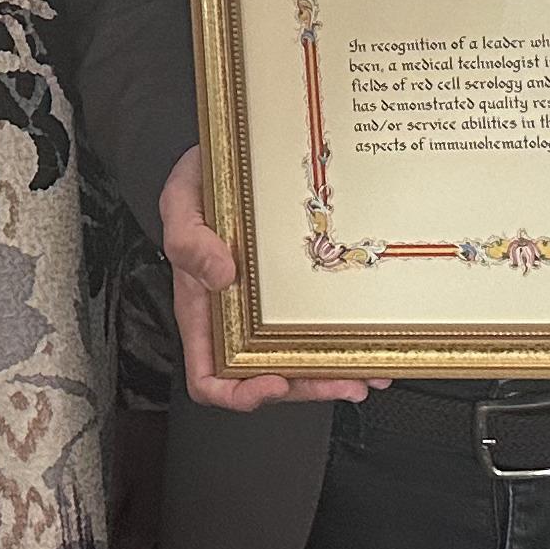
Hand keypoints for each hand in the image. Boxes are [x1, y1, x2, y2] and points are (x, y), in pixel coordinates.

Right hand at [160, 148, 384, 412]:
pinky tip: (369, 343)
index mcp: (202, 310)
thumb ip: (189, 241)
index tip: (274, 381)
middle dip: (307, 387)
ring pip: (297, 361)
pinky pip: (316, 327)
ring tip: (367, 375)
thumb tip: (220, 275)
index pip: (208, 376)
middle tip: (344, 383)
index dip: (238, 393)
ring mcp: (267, 309)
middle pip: (266, 377)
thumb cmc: (200, 183)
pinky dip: (344, 342)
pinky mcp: (295, 292)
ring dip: (334, 374)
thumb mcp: (181, 203)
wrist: (232, 155)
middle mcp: (235, 319)